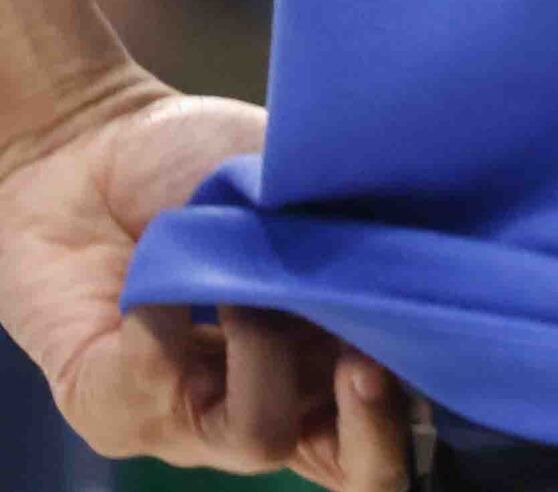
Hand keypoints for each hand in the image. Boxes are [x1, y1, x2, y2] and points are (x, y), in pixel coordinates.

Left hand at [0, 79, 412, 489]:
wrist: (95, 146)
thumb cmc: (208, 161)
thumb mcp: (301, 192)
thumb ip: (354, 239)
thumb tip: (413, 261)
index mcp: (336, 351)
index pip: (395, 428)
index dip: (407, 417)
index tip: (401, 354)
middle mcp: (275, 399)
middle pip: (351, 464)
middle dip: (368, 419)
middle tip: (359, 358)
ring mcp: (194, 419)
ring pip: (258, 436)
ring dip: (261, 352)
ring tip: (240, 279)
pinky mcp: (112, 410)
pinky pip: (153, 393)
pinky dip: (163, 324)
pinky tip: (156, 274)